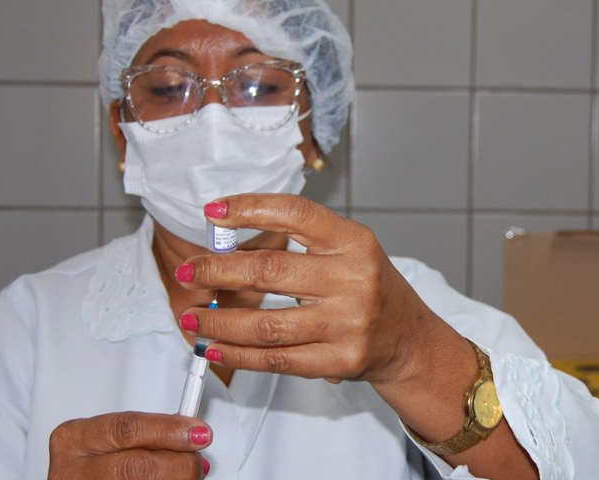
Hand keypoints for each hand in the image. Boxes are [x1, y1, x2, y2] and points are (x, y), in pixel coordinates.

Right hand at [48, 412, 211, 479]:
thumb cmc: (93, 464)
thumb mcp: (107, 440)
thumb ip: (144, 433)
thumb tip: (190, 431)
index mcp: (73, 439)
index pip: (127, 429)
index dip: (168, 430)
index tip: (198, 432)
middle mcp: (73, 471)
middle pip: (136, 466)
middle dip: (177, 464)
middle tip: (196, 462)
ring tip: (185, 476)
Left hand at [175, 193, 449, 385]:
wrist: (410, 340)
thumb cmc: (368, 287)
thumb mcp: (347, 250)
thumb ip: (299, 242)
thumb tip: (226, 241)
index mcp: (352, 241)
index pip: (295, 214)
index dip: (249, 208)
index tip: (212, 211)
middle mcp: (352, 279)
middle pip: (270, 271)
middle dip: (217, 270)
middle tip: (188, 272)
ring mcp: (347, 324)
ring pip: (266, 324)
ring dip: (219, 322)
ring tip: (191, 316)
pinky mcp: (340, 361)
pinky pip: (276, 360)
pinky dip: (238, 356)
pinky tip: (214, 348)